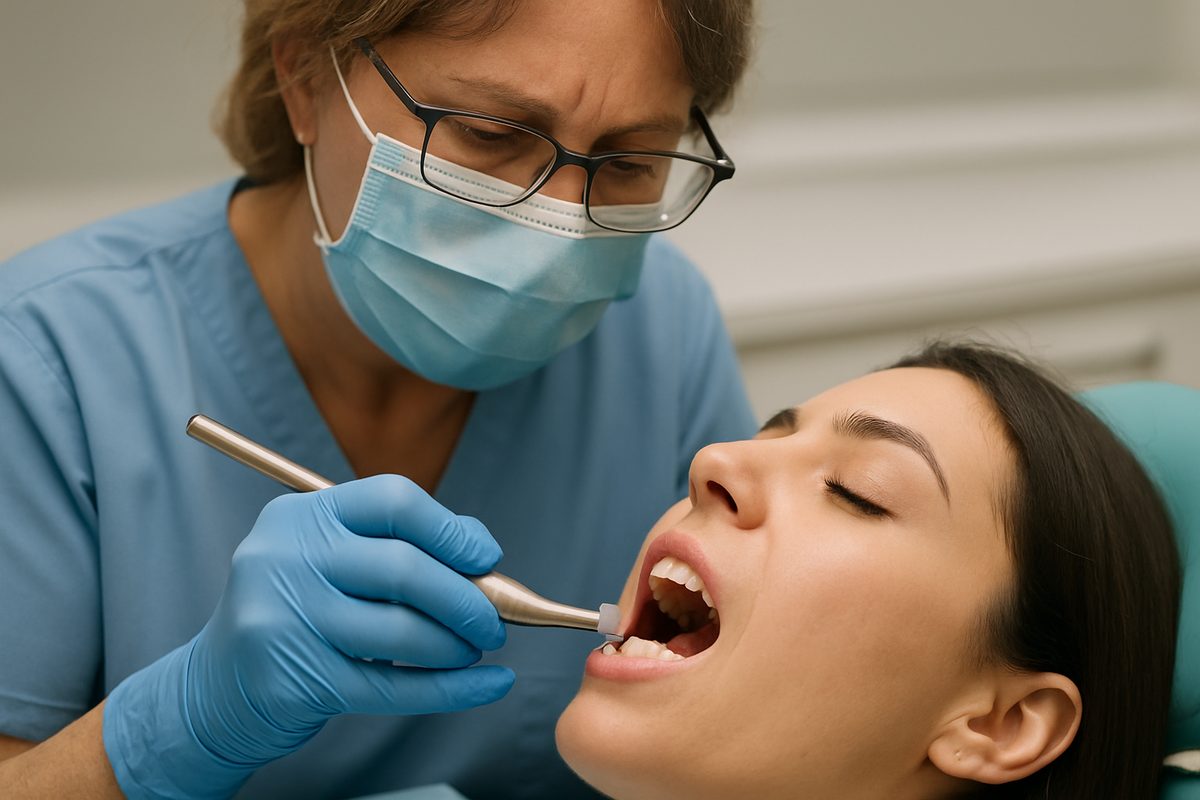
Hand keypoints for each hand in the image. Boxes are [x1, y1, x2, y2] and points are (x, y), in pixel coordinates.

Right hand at [103, 475, 512, 798]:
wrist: (216, 689)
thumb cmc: (298, 613)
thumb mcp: (330, 560)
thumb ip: (401, 543)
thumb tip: (482, 551)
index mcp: (301, 515)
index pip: (392, 500)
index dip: (450, 529)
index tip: (486, 559)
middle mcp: (285, 559)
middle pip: (404, 568)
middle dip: (467, 598)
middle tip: (494, 622)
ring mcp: (285, 620)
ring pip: (401, 632)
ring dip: (457, 646)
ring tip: (475, 650)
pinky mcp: (294, 682)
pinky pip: (394, 687)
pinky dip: (454, 689)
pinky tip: (490, 685)